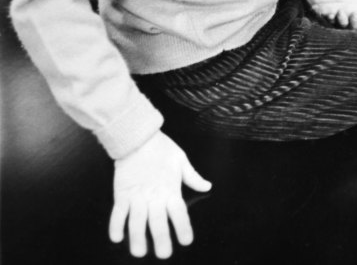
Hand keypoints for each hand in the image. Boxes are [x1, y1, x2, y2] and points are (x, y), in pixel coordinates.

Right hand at [109, 130, 211, 258]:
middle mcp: (154, 196)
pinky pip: (118, 212)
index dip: (183, 227)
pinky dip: (116, 225)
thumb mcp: (181, 160)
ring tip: (139, 252)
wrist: (138, 136)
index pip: (179, 212)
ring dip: (137, 237)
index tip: (186, 241)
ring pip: (137, 221)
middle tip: (164, 254)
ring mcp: (137, 196)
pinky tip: (117, 238)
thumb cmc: (161, 148)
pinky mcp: (122, 193)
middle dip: (161, 239)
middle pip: (158, 221)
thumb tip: (208, 186)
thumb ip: (193, 177)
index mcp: (171, 190)